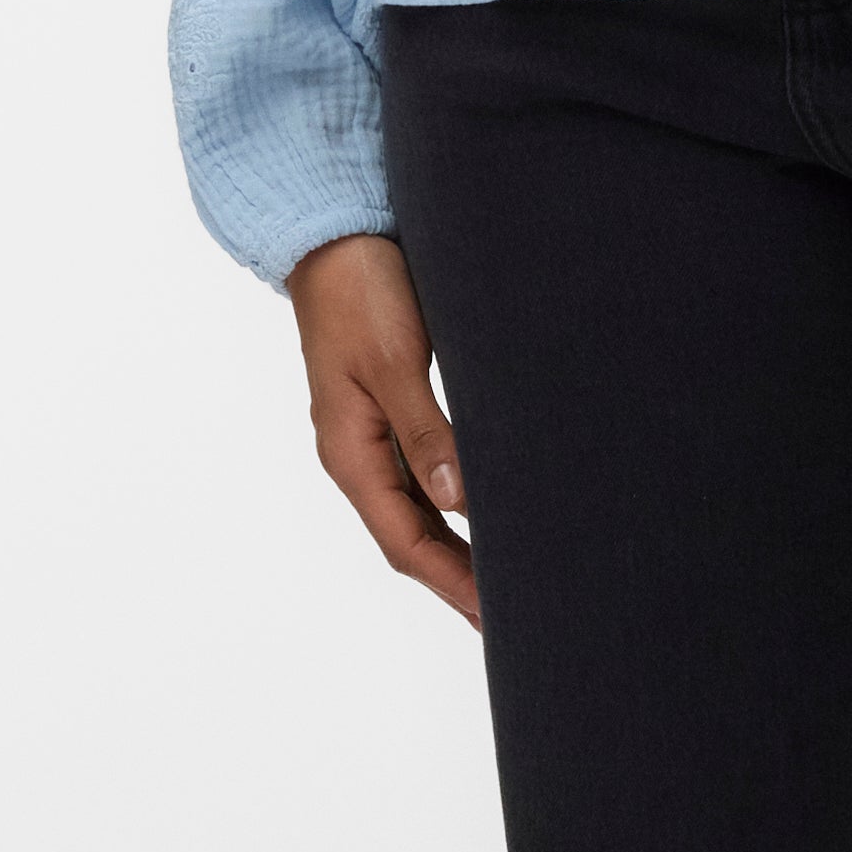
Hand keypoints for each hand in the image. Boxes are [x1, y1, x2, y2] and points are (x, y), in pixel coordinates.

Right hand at [287, 229, 476, 623]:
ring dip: (461, 549)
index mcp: (350, 452)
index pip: (406, 541)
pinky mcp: (394, 408)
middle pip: (413, 539)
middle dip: (460, 582)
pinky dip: (459, 506)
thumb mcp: (395, 361)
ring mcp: (373, 434)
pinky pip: (427, 476)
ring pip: (422, 512)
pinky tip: (490, 516)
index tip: (496, 619)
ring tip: (510, 584)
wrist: (336, 233)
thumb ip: (427, 432)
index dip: (452, 584)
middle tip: (515, 619)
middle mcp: (359, 454)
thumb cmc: (361, 291)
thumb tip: (459, 502)